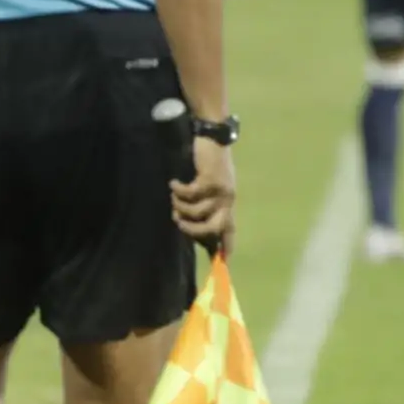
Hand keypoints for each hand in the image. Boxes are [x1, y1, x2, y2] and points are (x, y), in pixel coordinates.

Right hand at [171, 137, 235, 255]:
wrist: (213, 139)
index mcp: (228, 205)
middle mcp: (227, 201)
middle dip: (192, 229)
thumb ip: (208, 204)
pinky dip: (178, 190)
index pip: (229, 231)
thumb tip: (192, 222)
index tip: (223, 264)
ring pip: (196, 211)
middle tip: (178, 222)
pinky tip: (174, 183)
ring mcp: (220, 191)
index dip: (227, 248)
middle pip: (212, 228)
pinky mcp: (210, 180)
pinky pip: (189, 194)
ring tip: (174, 195)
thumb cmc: (210, 164)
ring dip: (180, 204)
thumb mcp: (212, 186)